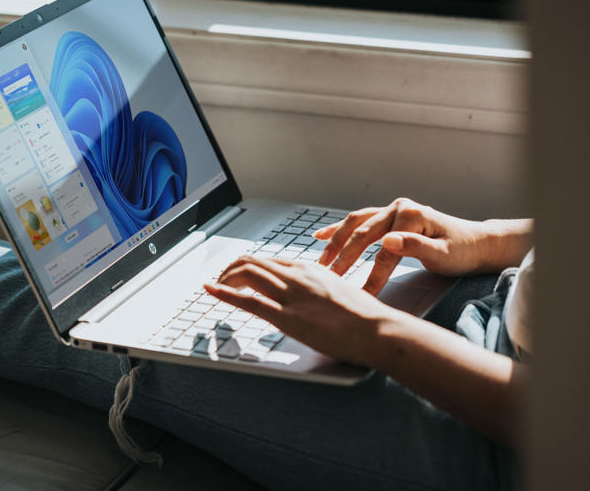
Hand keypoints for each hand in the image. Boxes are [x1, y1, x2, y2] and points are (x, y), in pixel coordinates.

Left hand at [204, 256, 387, 366]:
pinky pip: (249, 300)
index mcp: (310, 269)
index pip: (270, 260)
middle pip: (253, 262)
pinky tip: (212, 291)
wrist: (378, 328)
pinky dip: (225, 294)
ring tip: (215, 286)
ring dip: (225, 279)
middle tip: (221, 280)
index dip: (250, 266)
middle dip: (231, 270)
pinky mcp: (287, 317)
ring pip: (247, 274)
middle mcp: (297, 276)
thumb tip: (314, 298)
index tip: (240, 274)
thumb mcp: (341, 292)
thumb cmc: (366, 317)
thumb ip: (322, 290)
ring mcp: (291, 295)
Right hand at [314, 198, 511, 294]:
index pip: (384, 250)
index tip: (360, 295)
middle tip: (329, 278)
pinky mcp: (389, 216)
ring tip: (321, 262)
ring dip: (336, 242)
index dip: (371, 274)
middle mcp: (399, 208)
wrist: (476, 243)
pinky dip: (339, 229)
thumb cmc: (462, 251)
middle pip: (363, 234)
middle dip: (344, 258)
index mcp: (411, 215)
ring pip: (356, 224)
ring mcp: (392, 210)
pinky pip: (359, 221)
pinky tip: (320, 235)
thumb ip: (415, 247)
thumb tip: (387, 241)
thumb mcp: (444, 254)